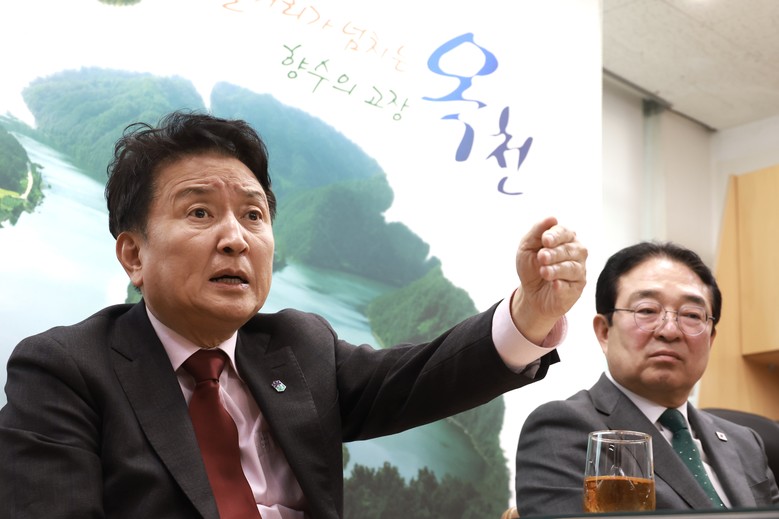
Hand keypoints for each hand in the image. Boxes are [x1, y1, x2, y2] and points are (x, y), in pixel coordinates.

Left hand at [511, 216, 586, 343]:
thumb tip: (552, 218)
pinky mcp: (577, 288)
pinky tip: (554, 284)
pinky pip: (572, 286)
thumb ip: (537, 231)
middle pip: (570, 250)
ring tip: (543, 271)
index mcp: (565, 238)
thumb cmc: (531, 266)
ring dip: (557, 269)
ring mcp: (579, 270)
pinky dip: (562, 285)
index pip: (565, 232)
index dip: (555, 235)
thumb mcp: (527, 246)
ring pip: (572, 268)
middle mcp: (576, 252)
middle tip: (541, 257)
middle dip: (555, 253)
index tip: (545, 240)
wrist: (530, 292)